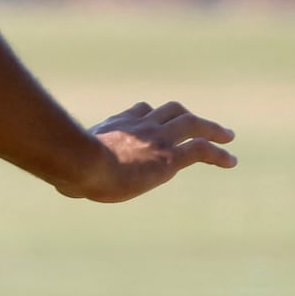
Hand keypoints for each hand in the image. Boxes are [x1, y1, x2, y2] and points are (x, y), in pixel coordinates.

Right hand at [63, 100, 237, 202]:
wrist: (81, 163)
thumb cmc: (67, 169)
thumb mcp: (66, 166)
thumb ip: (70, 171)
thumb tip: (63, 185)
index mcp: (116, 126)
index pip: (139, 111)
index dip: (151, 114)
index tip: (157, 120)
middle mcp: (140, 126)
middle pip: (171, 110)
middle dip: (188, 115)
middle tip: (202, 123)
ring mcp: (157, 139)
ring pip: (192, 124)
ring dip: (213, 128)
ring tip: (228, 137)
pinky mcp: (169, 157)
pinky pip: (201, 150)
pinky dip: (219, 154)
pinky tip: (232, 161)